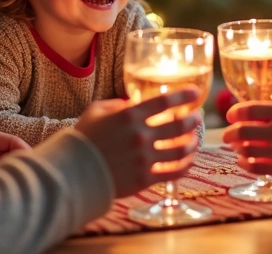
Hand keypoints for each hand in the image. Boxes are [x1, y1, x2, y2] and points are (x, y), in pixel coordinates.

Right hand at [75, 89, 202, 197]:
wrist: (74, 171)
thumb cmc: (83, 138)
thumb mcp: (96, 112)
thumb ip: (117, 105)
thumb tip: (133, 103)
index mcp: (129, 116)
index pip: (164, 102)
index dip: (183, 95)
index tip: (194, 92)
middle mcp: (140, 135)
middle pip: (179, 126)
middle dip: (193, 120)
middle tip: (197, 117)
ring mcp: (144, 158)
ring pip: (181, 150)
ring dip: (192, 143)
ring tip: (193, 140)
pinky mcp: (145, 178)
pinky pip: (174, 172)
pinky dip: (186, 166)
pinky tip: (189, 161)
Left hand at [222, 102, 271, 179]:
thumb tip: (257, 113)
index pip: (248, 109)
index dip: (234, 113)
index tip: (231, 116)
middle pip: (241, 130)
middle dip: (229, 133)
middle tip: (227, 135)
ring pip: (245, 149)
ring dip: (237, 149)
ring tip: (237, 149)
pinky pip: (253, 166)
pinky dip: (244, 163)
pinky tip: (243, 161)